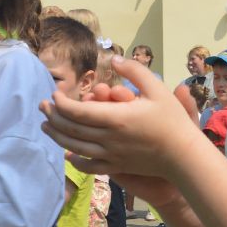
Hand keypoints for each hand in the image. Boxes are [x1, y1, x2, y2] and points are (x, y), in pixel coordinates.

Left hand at [39, 58, 202, 183]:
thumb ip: (135, 72)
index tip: (54, 94)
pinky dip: (75, 160)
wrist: (184, 156)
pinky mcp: (117, 166)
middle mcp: (109, 138)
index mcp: (116, 118)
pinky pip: (90, 165)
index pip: (78, 112)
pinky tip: (68, 154)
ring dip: (57, 136)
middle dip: (53, 116)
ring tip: (45, 126)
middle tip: (42, 106)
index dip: (62, 103)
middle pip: (71, 129)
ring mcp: (111, 155)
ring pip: (75, 147)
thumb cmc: (173, 121)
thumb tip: (114, 59)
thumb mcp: (157, 89)